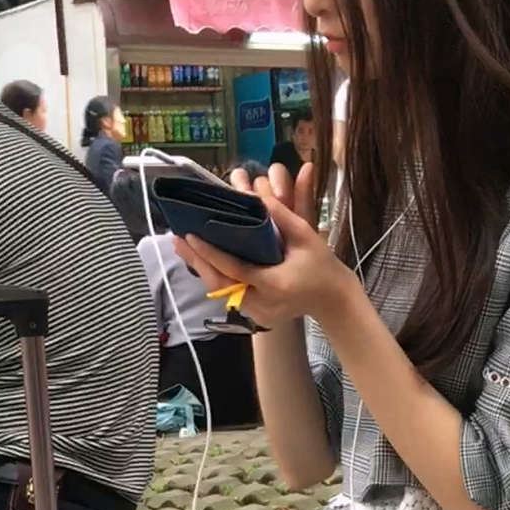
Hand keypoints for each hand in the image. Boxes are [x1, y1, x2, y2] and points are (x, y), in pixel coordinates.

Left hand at [174, 168, 349, 330]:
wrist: (331, 298)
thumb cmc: (321, 265)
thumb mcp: (306, 236)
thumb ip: (282, 216)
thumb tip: (258, 195)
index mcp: (275, 284)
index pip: (234, 268)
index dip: (210, 253)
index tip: (191, 236)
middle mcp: (263, 303)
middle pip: (220, 283)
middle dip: (197, 261)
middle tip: (178, 240)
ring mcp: (258, 312)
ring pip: (222, 291)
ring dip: (202, 269)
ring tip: (184, 248)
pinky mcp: (256, 315)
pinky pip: (231, 295)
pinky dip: (216, 277)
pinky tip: (202, 262)